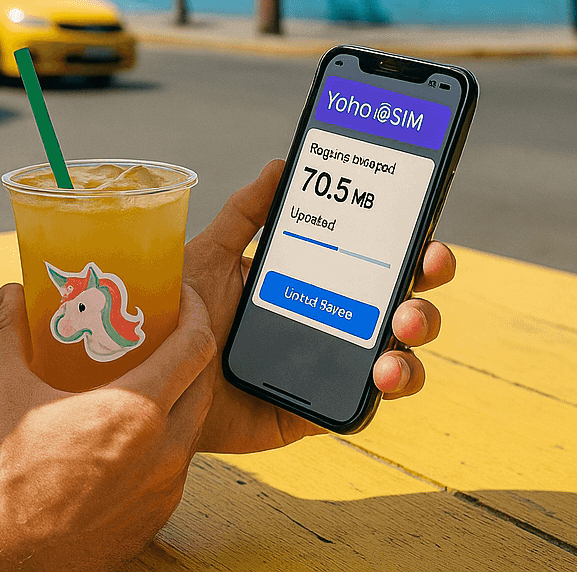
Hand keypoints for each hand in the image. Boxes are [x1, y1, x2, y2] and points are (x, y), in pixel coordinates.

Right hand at [0, 282, 215, 571]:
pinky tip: (132, 434)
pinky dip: (165, 440)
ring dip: (180, 396)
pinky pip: (177, 464)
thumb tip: (9, 293)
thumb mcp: (3, 391)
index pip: (195, 346)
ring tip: (149, 379)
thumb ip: (8, 333)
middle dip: (192, 350)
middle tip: (167, 333)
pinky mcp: (160, 512)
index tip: (182, 296)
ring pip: (194, 425)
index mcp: (136, 409)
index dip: (196, 312)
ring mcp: (167, 485)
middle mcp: (165, 447)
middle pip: (204, 382)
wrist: (8, 553)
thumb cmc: (7, 472)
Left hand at [184, 160, 456, 453]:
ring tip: (400, 332)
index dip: (408, 245)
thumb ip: (244, 213)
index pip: (372, 261)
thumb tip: (280, 164)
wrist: (152, 384)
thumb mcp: (208, 256)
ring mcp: (327, 369)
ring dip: (414, 338)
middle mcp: (328, 322)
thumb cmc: (176, 318)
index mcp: (308, 282)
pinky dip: (385, 387)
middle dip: (424, 288)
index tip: (424, 230)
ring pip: (397, 353)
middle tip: (423, 272)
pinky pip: (365, 403)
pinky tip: (382, 373)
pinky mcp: (317, 411)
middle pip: (399, 304)